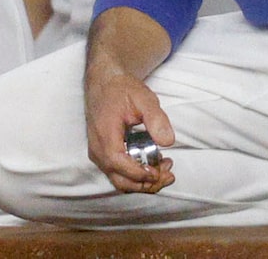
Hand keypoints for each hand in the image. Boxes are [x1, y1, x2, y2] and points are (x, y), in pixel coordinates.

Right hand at [85, 71, 175, 193]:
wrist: (104, 83)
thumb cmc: (122, 90)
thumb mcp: (144, 99)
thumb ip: (156, 119)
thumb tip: (168, 141)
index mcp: (105, 137)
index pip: (119, 164)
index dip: (140, 173)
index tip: (159, 171)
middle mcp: (98, 151)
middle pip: (120, 180)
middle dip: (146, 183)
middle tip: (169, 174)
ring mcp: (99, 155)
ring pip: (120, 180)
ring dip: (143, 181)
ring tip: (166, 169)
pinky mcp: (104, 155)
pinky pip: (119, 172)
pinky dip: (137, 175)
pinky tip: (155, 164)